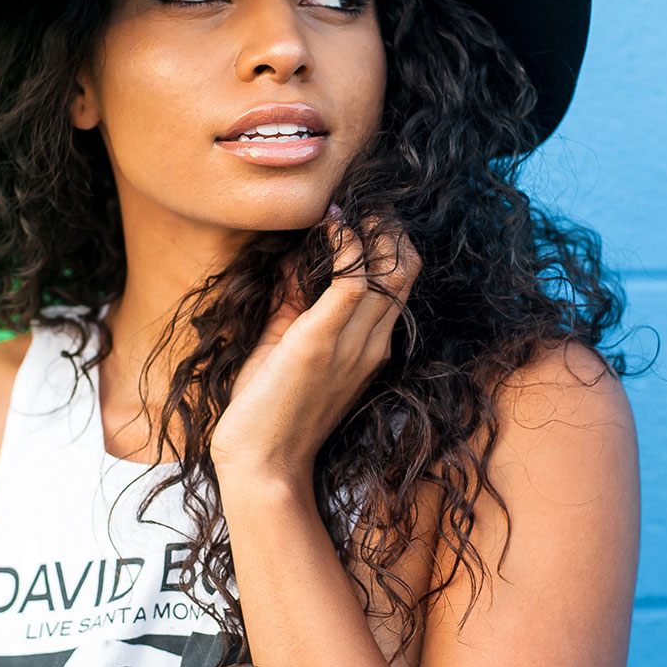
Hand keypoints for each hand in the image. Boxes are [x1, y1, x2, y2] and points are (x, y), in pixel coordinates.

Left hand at [210, 212, 419, 482]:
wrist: (260, 464)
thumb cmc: (268, 411)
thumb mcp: (288, 346)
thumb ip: (296, 305)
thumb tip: (295, 260)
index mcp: (368, 349)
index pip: (399, 284)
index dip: (390, 244)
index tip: (362, 216)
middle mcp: (371, 344)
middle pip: (407, 270)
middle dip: (389, 227)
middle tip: (363, 201)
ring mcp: (352, 343)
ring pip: (393, 269)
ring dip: (375, 228)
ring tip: (351, 205)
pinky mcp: (321, 340)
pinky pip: (355, 279)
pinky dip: (348, 243)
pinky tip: (332, 225)